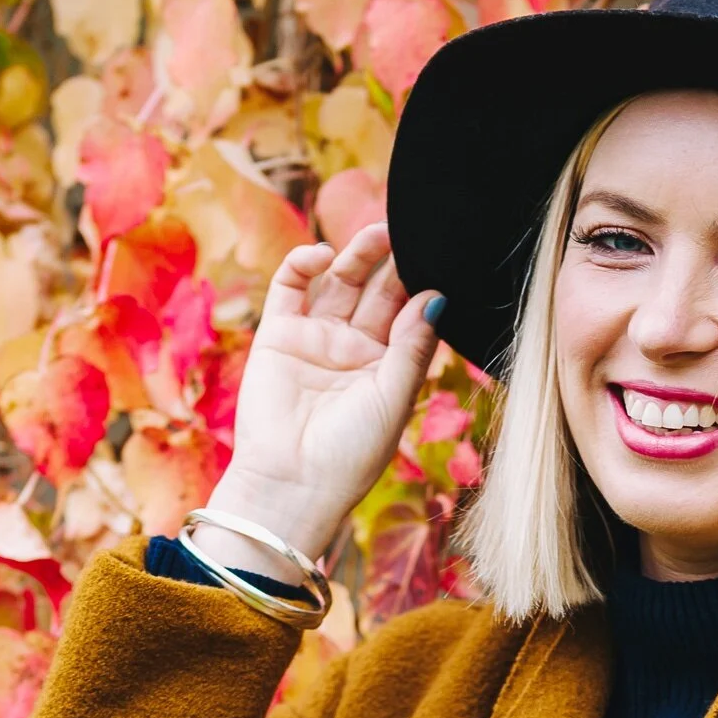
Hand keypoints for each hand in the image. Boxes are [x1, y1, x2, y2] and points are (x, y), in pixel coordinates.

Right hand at [195, 224, 441, 575]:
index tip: (438, 259)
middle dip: (392, 264)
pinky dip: (304, 264)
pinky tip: (324, 255)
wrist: (292, 485)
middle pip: (376, 292)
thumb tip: (436, 296)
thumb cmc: (350, 454)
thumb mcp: (393, 398)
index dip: (421, 287)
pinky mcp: (278, 335)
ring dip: (357, 255)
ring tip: (380, 232)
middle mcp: (352, 351)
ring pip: (338, 282)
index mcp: (386, 370)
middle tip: (410, 232)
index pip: (408, 316)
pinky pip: (291, 287)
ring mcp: (315, 340)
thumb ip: (413, 346)